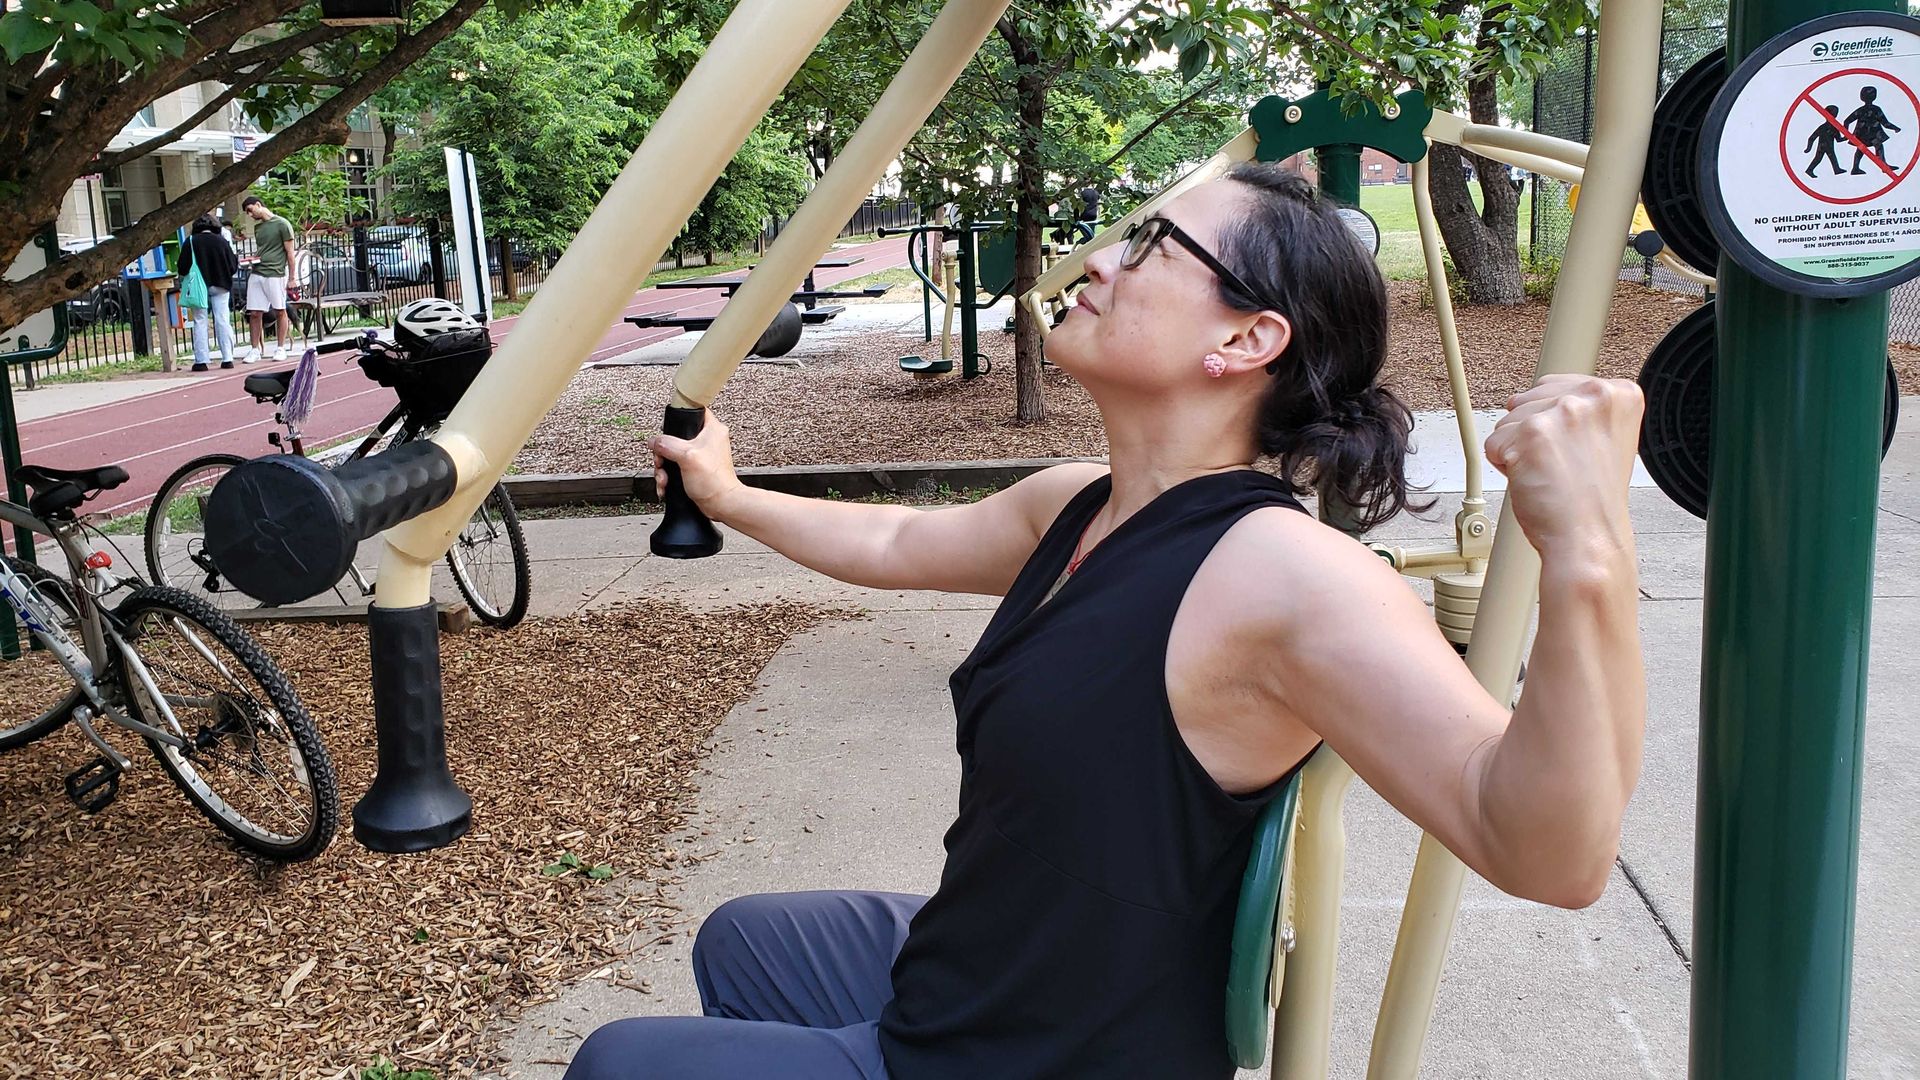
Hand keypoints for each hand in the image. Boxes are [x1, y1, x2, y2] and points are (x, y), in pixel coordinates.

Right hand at [648, 410, 746, 519]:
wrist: (722, 504)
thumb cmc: (714, 481)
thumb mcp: (686, 456)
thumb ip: (667, 444)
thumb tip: (654, 442)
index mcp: (712, 429)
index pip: (694, 410)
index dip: (678, 418)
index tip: (669, 429)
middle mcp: (708, 440)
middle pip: (676, 436)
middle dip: (664, 452)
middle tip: (662, 461)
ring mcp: (702, 455)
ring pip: (673, 454)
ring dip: (664, 468)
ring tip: (665, 478)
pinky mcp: (696, 468)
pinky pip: (676, 467)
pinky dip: (669, 477)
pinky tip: (667, 485)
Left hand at [1483, 375, 1643, 561]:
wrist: (1589, 539)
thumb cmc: (1591, 500)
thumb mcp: (1602, 438)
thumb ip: (1578, 411)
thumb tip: (1525, 397)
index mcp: (1619, 394)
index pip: (1555, 387)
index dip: (1552, 424)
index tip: (1573, 450)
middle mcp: (1596, 395)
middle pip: (1527, 401)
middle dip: (1532, 435)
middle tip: (1561, 466)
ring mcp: (1565, 412)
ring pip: (1508, 421)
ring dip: (1517, 451)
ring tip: (1549, 474)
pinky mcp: (1534, 433)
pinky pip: (1494, 444)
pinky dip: (1504, 467)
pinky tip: (1534, 481)